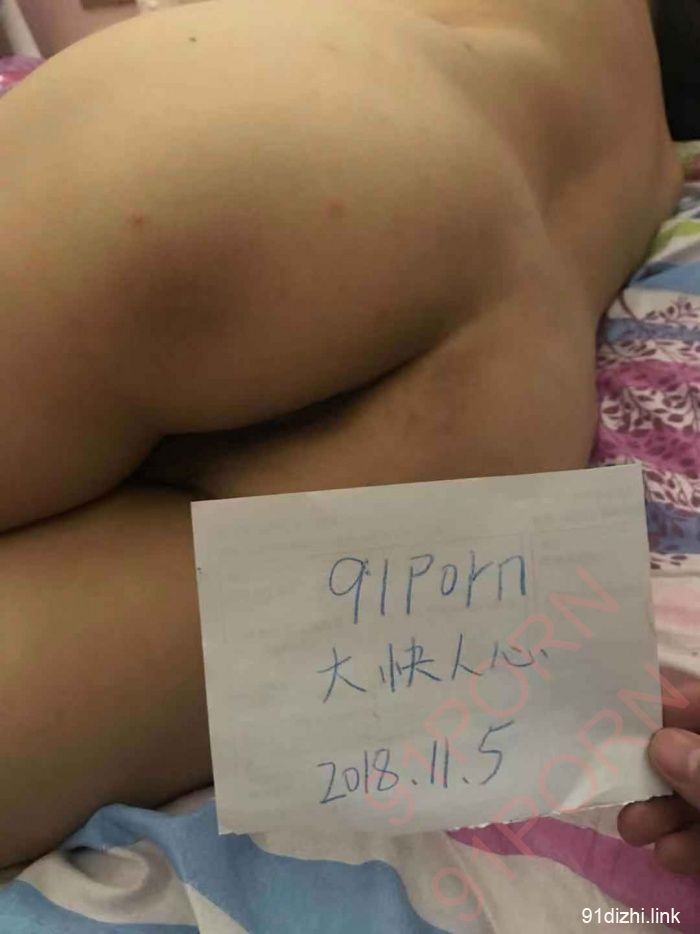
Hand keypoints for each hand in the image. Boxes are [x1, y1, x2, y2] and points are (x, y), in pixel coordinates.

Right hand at [619, 669, 699, 873]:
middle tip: (610, 779)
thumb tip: (661, 744)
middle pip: (686, 748)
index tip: (609, 707)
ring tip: (633, 829)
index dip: (660, 702)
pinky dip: (686, 842)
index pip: (698, 701)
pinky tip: (668, 855)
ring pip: (692, 791)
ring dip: (659, 810)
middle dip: (649, 766)